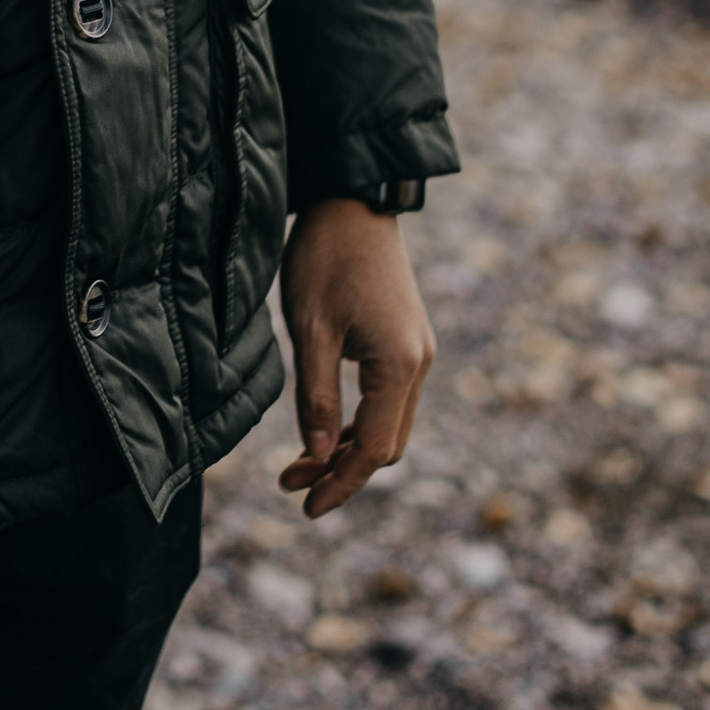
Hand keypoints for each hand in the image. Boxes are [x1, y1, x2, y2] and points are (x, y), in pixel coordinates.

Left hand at [278, 198, 435, 520]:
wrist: (352, 201)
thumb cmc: (325, 258)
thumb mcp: (310, 328)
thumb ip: (314, 395)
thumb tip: (314, 456)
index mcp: (398, 366)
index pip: (373, 450)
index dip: (339, 484)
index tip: (305, 507)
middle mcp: (419, 365)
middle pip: (386, 445)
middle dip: (341, 471)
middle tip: (290, 484)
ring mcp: (417, 352)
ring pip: (388, 425)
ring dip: (347, 448)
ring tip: (298, 463)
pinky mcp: (406, 341)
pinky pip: (387, 400)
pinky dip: (357, 421)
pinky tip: (322, 426)